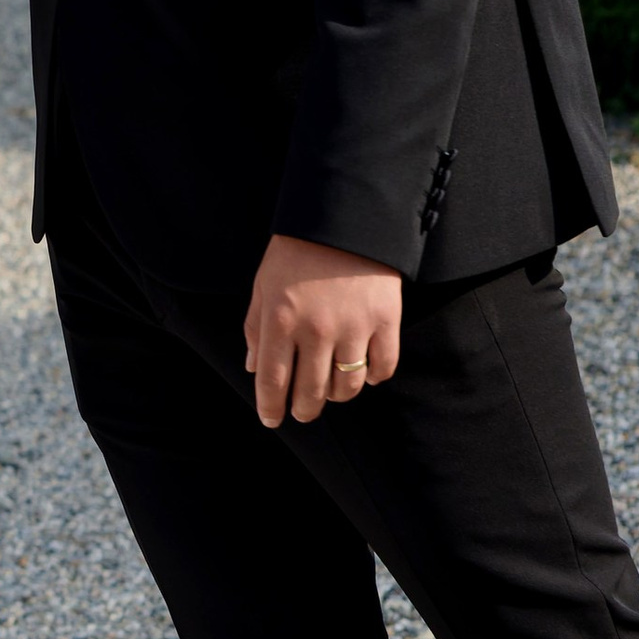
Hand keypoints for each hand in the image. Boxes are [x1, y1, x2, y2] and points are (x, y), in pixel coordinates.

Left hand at [244, 235, 402, 426]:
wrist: (344, 218)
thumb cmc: (296, 253)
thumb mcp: (263, 285)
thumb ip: (255, 328)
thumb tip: (252, 368)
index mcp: (280, 321)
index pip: (272, 381)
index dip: (271, 407)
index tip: (272, 420)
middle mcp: (316, 330)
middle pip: (310, 392)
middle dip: (304, 410)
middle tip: (303, 412)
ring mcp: (354, 328)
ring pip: (346, 387)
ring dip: (337, 396)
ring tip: (331, 390)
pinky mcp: (386, 321)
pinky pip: (383, 368)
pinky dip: (373, 378)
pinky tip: (363, 373)